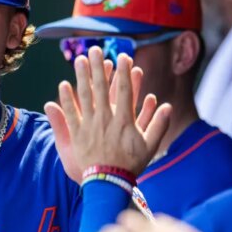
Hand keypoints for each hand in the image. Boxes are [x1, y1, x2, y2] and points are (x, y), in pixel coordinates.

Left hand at [44, 48, 171, 180]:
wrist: (109, 182)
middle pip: (102, 88)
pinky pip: (71, 114)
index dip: (124, 72)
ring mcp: (90, 126)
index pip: (124, 91)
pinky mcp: (77, 134)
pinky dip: (66, 99)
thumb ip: (159, 125)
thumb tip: (168, 106)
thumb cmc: (131, 165)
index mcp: (124, 120)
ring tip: (79, 59)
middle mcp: (106, 119)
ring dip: (82, 76)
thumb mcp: (150, 146)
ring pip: (85, 96)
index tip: (123, 57)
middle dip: (99, 67)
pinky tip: (63, 85)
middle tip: (96, 49)